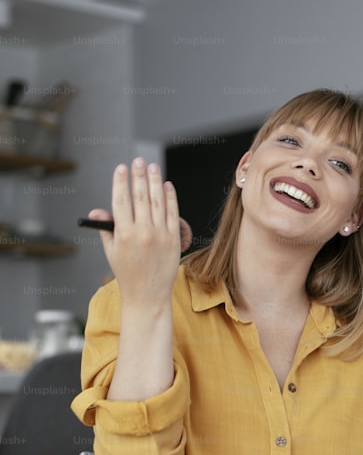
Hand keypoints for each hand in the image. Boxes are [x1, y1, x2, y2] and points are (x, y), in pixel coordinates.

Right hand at [92, 157, 180, 306]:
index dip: (121, 182)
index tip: (121, 168)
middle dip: (139, 176)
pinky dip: (170, 198)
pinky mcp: (174, 238)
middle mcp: (142, 232)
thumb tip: (97, 210)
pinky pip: (173, 213)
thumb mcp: (111, 250)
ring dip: (155, 181)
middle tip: (138, 161)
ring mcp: (160, 235)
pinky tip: (167, 186)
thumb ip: (106, 228)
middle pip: (140, 196)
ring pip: (158, 201)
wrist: (148, 293)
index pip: (121, 200)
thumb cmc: (127, 271)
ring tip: (153, 167)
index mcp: (123, 234)